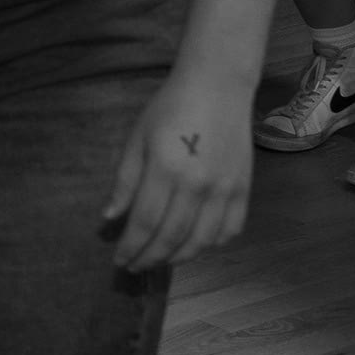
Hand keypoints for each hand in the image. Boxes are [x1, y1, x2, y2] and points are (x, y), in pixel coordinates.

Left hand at [101, 70, 253, 273]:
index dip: (131, 246)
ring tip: (160, 259)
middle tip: (135, 266)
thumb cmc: (169, 108)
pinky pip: (231, 229)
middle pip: (171, 236)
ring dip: (179, 256)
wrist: (217, 87)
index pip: (145, 222)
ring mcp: (225, 189)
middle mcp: (197, 185)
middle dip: (150, 257)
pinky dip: (212, 244)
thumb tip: (110, 218)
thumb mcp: (137, 138)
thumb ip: (125, 181)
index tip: (119, 260)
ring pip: (202, 240)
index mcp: (165, 169)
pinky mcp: (244, 189)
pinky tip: (195, 244)